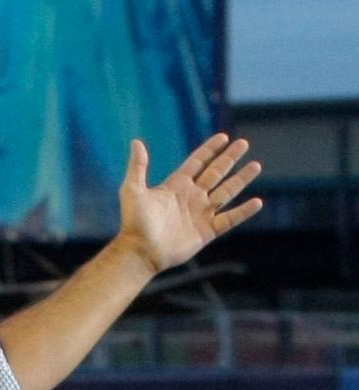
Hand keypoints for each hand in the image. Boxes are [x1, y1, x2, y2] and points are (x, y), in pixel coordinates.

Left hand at [118, 134, 262, 273]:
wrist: (140, 252)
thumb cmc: (134, 223)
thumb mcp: (133, 191)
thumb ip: (138, 166)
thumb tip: (136, 142)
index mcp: (176, 186)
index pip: (197, 162)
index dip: (209, 150)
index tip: (223, 137)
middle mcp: (191, 197)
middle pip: (215, 173)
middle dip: (229, 158)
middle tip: (243, 143)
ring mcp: (201, 213)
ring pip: (227, 192)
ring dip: (241, 179)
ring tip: (256, 165)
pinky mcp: (207, 231)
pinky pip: (230, 219)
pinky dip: (243, 211)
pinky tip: (257, 202)